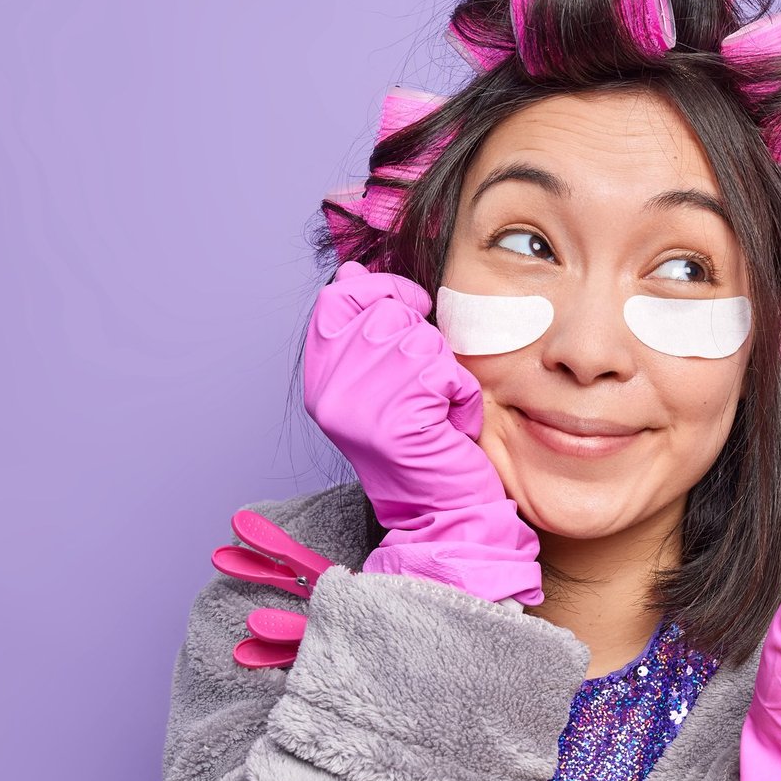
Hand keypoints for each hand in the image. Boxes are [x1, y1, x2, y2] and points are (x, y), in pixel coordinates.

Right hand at [302, 263, 542, 604]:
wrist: (439, 508)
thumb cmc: (422, 440)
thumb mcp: (383, 378)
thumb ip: (366, 327)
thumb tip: (352, 271)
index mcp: (320, 376)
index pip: (336, 298)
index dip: (380, 290)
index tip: (410, 310)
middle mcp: (329, 391)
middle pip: (386, 313)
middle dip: (422, 339)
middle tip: (424, 384)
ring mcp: (359, 407)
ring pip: (422, 341)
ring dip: (445, 372)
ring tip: (436, 410)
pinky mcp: (398, 424)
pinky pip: (445, 375)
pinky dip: (461, 397)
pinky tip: (449, 426)